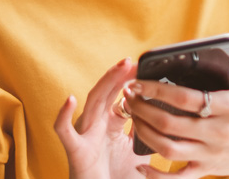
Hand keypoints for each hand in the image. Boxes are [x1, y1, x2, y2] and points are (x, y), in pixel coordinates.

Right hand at [54, 58, 146, 178]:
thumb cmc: (117, 177)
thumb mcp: (138, 150)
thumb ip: (146, 132)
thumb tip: (164, 116)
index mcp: (109, 124)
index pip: (119, 96)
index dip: (130, 82)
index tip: (144, 68)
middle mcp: (96, 125)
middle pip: (106, 93)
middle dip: (119, 75)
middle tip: (133, 60)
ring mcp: (84, 135)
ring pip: (92, 103)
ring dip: (105, 83)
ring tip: (118, 68)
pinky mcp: (75, 150)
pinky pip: (65, 131)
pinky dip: (64, 115)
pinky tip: (70, 99)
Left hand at [124, 31, 228, 178]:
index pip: (188, 98)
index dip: (158, 90)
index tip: (139, 81)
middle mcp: (218, 132)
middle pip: (171, 123)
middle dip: (143, 108)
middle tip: (129, 96)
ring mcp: (210, 153)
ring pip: (168, 148)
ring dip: (144, 132)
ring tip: (132, 116)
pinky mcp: (205, 169)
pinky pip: (177, 177)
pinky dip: (157, 175)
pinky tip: (140, 164)